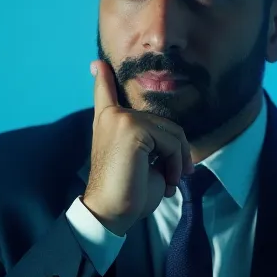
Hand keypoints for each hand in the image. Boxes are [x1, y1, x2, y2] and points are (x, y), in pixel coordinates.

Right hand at [82, 60, 193, 235]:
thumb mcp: (144, 162)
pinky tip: (168, 181)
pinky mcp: (131, 127)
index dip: (103, 79)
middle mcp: (112, 116)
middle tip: (176, 176)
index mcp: (109, 124)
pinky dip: (176, 162)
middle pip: (164, 123)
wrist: (112, 212)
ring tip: (171, 181)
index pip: (105, 94)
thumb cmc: (128, 193)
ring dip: (178, 160)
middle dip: (177, 151)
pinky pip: (171, 141)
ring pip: (171, 132)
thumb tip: (176, 139)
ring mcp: (121, 119)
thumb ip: (151, 142)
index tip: (98, 64)